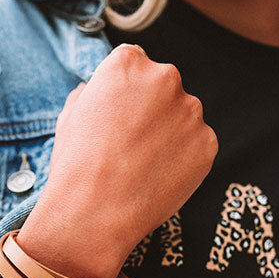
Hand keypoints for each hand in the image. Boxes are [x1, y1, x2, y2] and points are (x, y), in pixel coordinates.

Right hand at [17, 44, 217, 277]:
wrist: (95, 214)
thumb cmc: (76, 165)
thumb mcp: (70, 116)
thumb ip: (92, 93)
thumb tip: (96, 91)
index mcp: (128, 64)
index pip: (135, 63)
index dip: (125, 91)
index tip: (119, 114)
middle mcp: (165, 78)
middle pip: (164, 86)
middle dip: (152, 108)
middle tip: (131, 142)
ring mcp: (191, 111)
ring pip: (183, 116)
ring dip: (169, 133)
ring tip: (142, 164)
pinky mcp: (208, 143)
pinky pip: (197, 145)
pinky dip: (183, 158)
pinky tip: (158, 176)